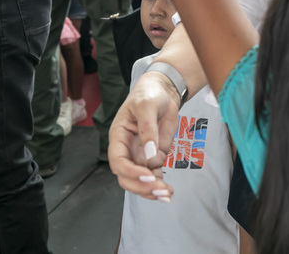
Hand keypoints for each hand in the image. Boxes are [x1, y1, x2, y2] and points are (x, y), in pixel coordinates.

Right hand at [108, 71, 180, 200]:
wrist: (163, 92)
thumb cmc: (149, 95)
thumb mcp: (147, 106)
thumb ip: (148, 129)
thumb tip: (150, 154)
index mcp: (118, 137)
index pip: (118, 161)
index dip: (131, 171)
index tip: (148, 176)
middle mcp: (127, 150)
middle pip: (127, 177)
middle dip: (142, 186)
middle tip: (160, 190)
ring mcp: (140, 155)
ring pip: (140, 181)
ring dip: (151, 191)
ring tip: (167, 194)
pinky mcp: (154, 157)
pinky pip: (153, 176)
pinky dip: (159, 186)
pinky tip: (169, 191)